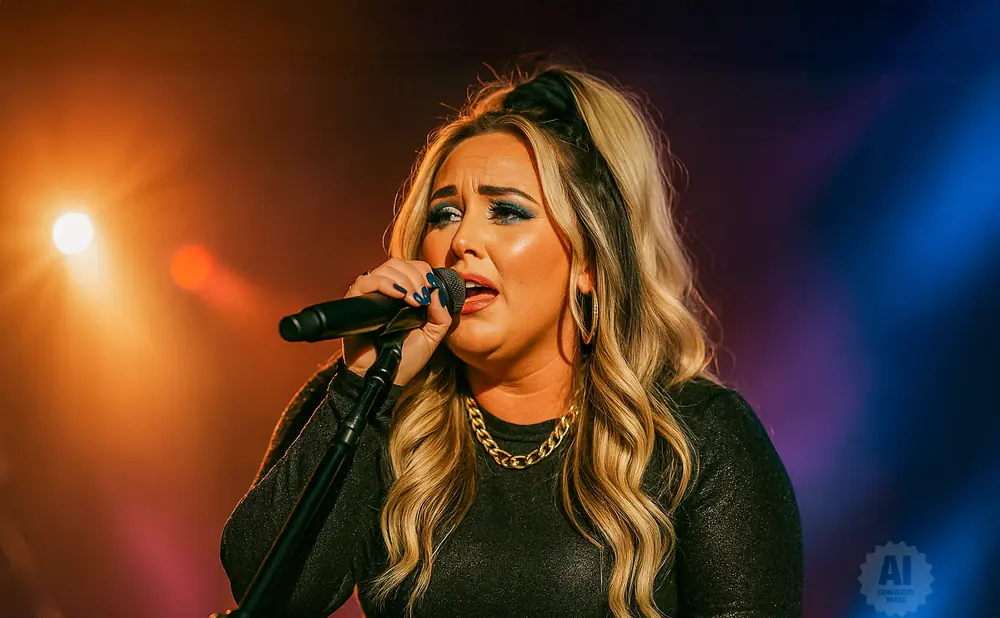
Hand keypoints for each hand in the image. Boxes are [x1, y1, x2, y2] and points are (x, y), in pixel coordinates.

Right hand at [341, 258, 454, 385]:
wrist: (386, 378)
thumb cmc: (406, 358)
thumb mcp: (433, 335)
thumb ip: (441, 313)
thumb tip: (436, 291)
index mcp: (401, 294)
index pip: (410, 266)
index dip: (422, 271)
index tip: (431, 289)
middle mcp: (384, 291)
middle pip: (398, 264)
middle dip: (416, 277)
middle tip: (422, 299)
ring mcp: (369, 296)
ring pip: (385, 269)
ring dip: (405, 281)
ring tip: (413, 301)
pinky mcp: (355, 303)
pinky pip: (365, 282)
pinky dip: (384, 284)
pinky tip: (398, 296)